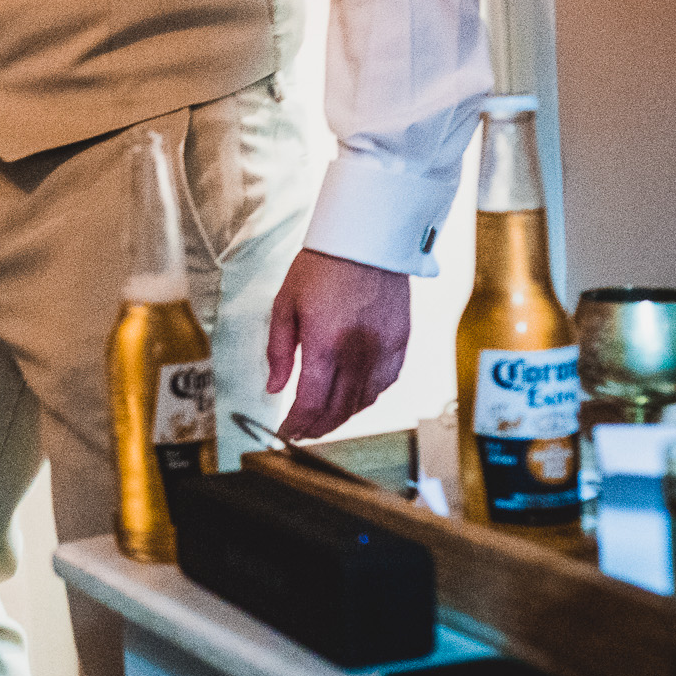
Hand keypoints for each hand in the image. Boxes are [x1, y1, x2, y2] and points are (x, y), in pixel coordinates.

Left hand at [265, 249, 411, 438]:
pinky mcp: (400, 345)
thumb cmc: (320, 269)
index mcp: (325, 344)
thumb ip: (279, 351)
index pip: (311, 402)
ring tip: (323, 420)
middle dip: (317, 427)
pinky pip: (384, 385)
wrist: (365, 243)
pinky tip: (352, 399)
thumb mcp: (285, 305)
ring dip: (341, 417)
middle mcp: (357, 353)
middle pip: (337, 410)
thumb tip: (274, 388)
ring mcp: (383, 351)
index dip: (297, 424)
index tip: (286, 432)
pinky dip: (366, 398)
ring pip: (363, 402)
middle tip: (301, 432)